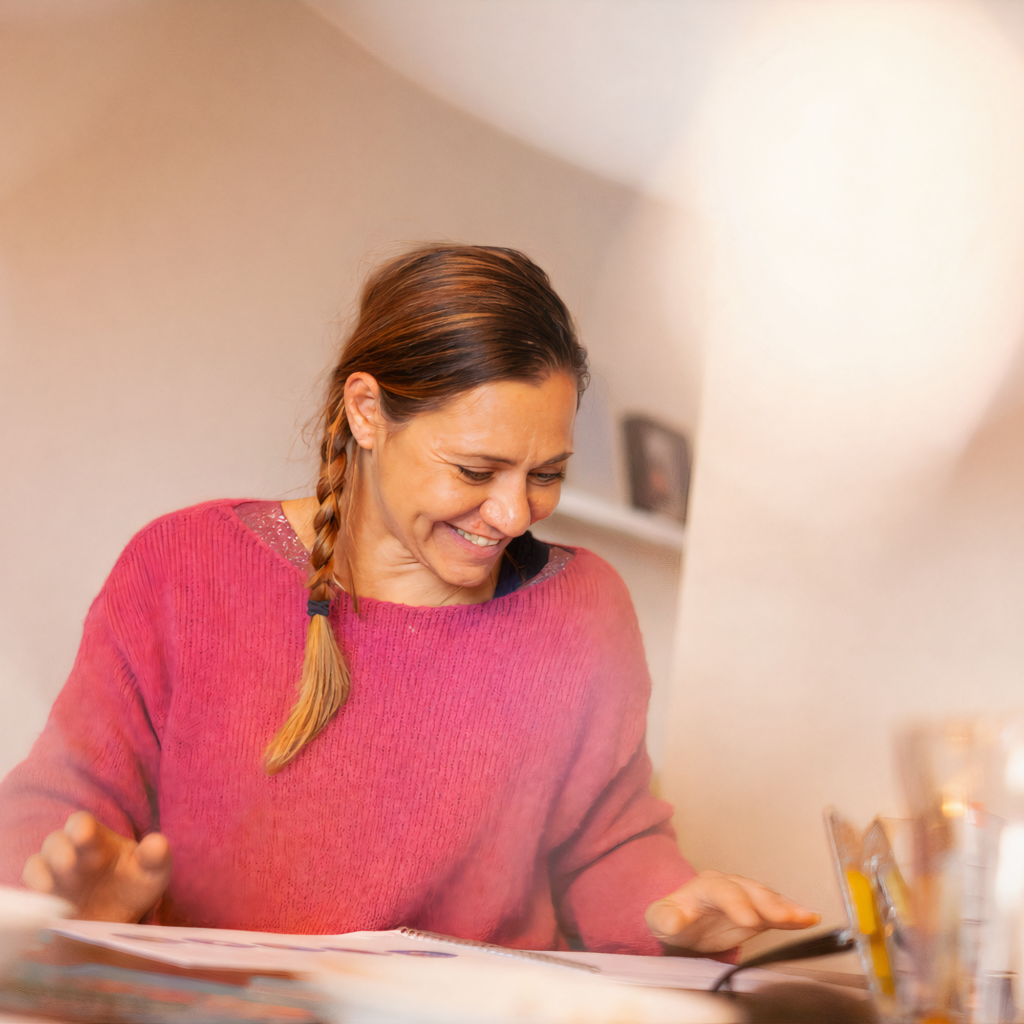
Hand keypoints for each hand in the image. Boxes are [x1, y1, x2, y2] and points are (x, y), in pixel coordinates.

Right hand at [21, 811, 171, 922]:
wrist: (120, 920)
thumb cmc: (135, 885)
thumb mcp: (153, 872)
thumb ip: (156, 856)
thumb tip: (157, 843)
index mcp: (97, 839)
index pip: (81, 823)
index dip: (80, 828)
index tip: (85, 836)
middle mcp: (71, 853)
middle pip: (55, 842)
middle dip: (60, 852)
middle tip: (70, 867)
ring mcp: (54, 877)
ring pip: (37, 865)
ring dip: (44, 875)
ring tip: (54, 888)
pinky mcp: (44, 900)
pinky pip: (29, 893)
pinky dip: (35, 897)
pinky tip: (48, 906)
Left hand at [645, 869, 818, 953]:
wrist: (683, 923)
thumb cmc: (672, 919)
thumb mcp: (661, 919)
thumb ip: (665, 918)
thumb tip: (674, 919)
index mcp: (704, 885)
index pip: (722, 890)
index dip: (736, 903)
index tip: (748, 920)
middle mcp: (729, 886)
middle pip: (751, 891)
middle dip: (769, 903)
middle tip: (786, 918)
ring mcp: (746, 898)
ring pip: (768, 898)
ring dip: (787, 908)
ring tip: (805, 917)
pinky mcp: (758, 913)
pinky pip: (778, 912)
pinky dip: (794, 915)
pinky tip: (810, 919)